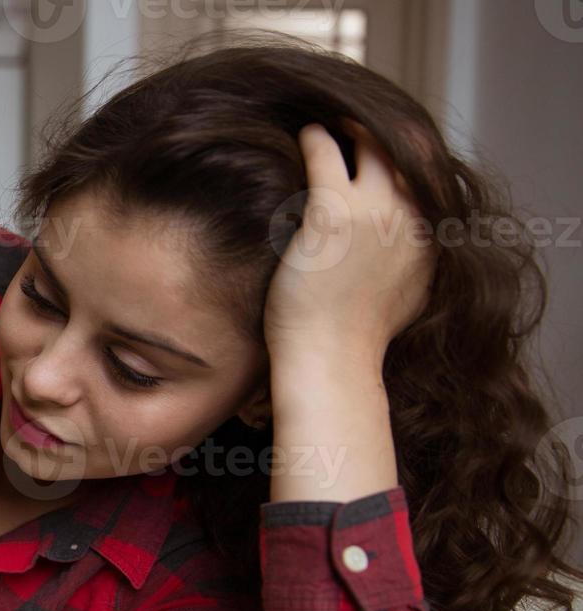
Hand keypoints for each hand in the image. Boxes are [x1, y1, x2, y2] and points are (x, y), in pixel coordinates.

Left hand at [264, 119, 435, 365]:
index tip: (382, 148)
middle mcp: (410, 217)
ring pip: (369, 146)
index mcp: (431, 236)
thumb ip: (413, 261)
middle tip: (353, 125)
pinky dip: (317, 139)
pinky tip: (305, 134)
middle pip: (404, 153)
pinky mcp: (332, 214)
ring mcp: (373, 213)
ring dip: (350, 128)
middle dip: (381, 134)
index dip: (402, 158)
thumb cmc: (356, 338)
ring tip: (330, 124)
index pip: (424, 177)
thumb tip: (406, 248)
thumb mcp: (408, 295)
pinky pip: (326, 156)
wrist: (330, 359)